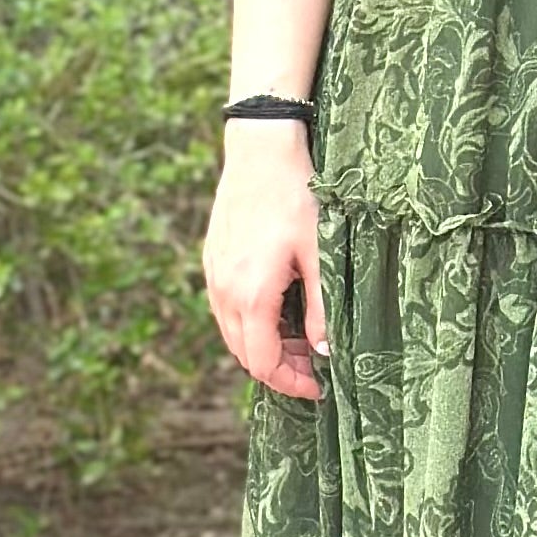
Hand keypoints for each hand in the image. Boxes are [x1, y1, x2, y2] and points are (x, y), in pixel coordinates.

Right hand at [203, 123, 327, 399]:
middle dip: (279, 367)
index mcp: (251, 295)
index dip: (290, 383)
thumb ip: (322, 308)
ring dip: (264, 344)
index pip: (262, 363)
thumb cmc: (296, 197)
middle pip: (244, 354)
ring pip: (233, 332)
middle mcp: (224, 290)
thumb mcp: (321, 254)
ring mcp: (214, 274)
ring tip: (300, 337)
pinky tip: (279, 307)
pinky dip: (250, 322)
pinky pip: (226, 307)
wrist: (260, 150)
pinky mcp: (212, 259)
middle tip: (314, 364)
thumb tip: (324, 352)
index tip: (318, 386)